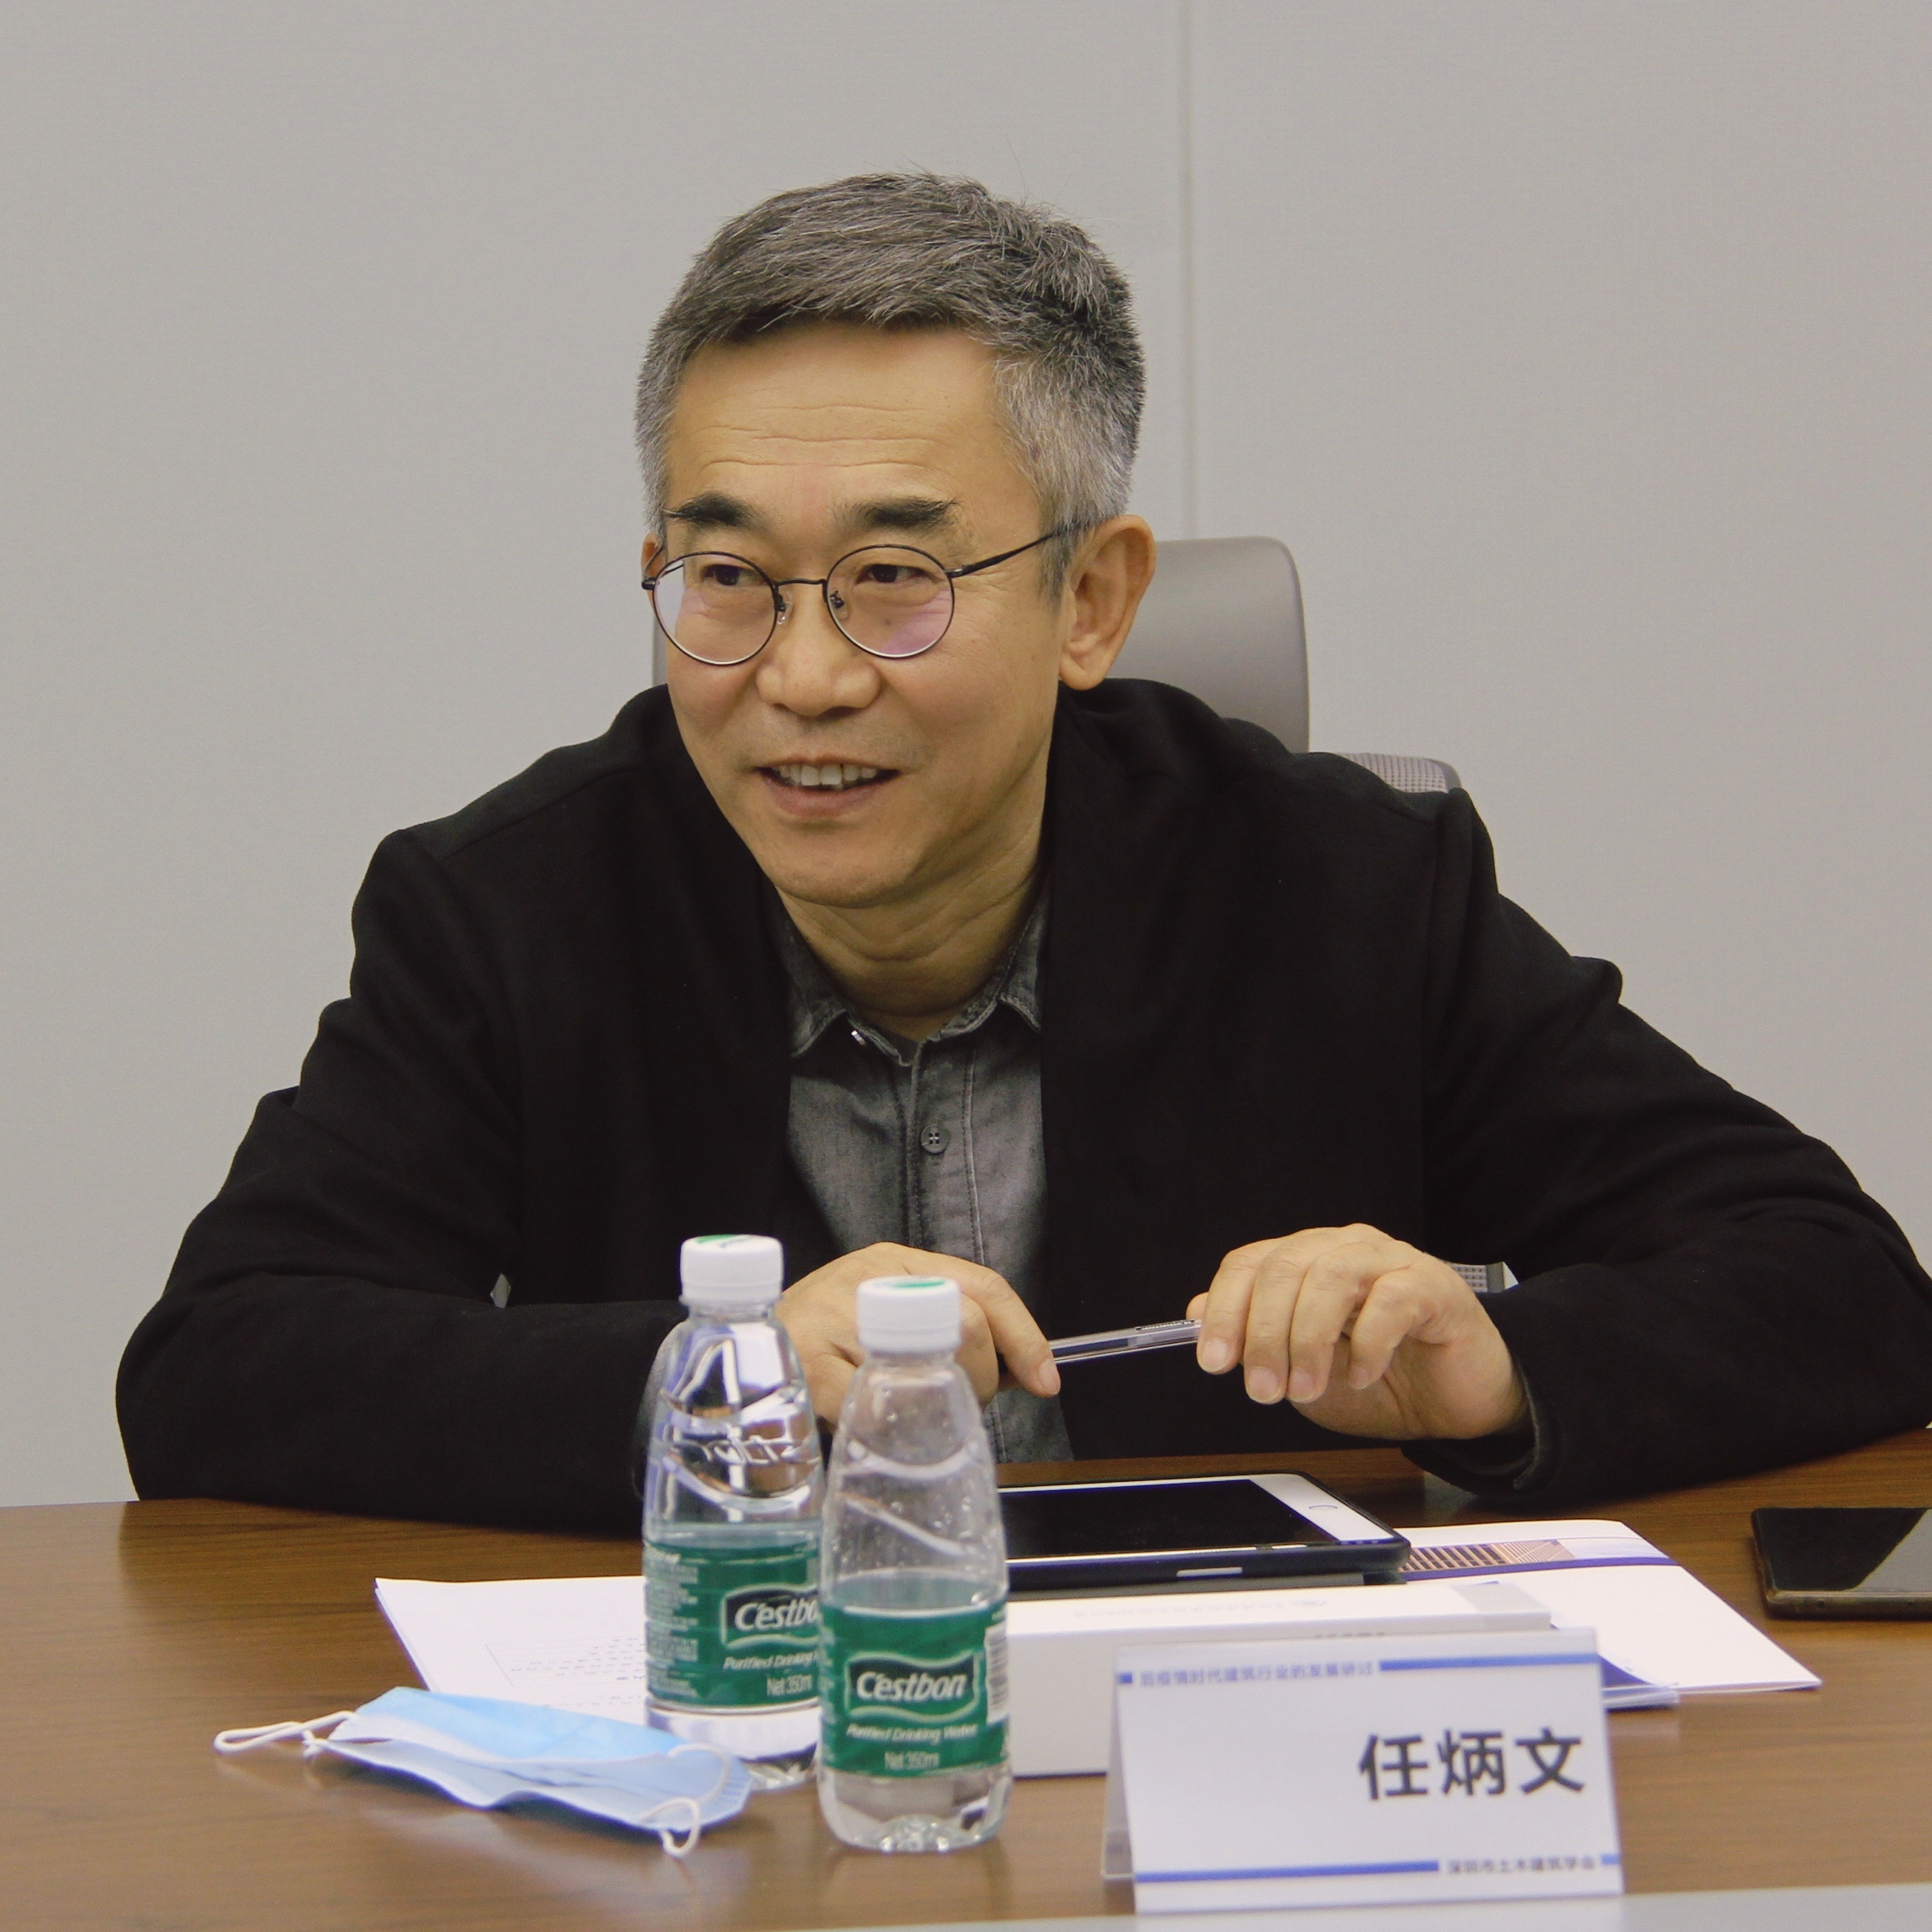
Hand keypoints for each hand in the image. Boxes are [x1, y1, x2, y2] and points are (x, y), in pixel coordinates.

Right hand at [776, 1242, 1060, 1425]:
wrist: (735, 1358)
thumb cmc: (820, 1349)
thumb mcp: (886, 1324)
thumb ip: (948, 1339)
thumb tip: (1028, 1373)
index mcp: (896, 1262)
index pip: (982, 1286)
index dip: (1023, 1336)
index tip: (1045, 1381)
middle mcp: (866, 1277)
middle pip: (964, 1323)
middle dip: (977, 1380)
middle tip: (949, 1406)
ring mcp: (831, 1314)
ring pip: (926, 1364)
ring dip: (933, 1408)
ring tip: (907, 1418)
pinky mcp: (802, 1359)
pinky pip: (871, 1400)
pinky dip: (885, 1424)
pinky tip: (876, 1428)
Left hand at [1188, 1225, 1524, 1440]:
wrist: (1455, 1405)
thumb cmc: (1380, 1382)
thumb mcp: (1301, 1371)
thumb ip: (1256, 1341)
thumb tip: (1198, 1316)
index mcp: (1309, 1261)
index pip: (1251, 1263)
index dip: (1226, 1309)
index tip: (1214, 1360)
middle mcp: (1346, 1249)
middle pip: (1286, 1268)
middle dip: (1265, 1333)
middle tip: (1263, 1389)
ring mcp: (1392, 1262)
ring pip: (1332, 1277)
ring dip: (1308, 1339)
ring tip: (1307, 1388)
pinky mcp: (1435, 1287)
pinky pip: (1392, 1301)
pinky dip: (1368, 1342)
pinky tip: (1362, 1375)